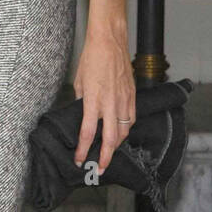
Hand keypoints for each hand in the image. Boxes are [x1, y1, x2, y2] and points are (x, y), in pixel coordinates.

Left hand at [72, 32, 135, 172]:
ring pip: (123, 132)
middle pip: (111, 140)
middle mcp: (110, 103)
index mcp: (93, 100)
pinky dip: (126, 130)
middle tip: (100, 170)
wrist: (110, 42)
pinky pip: (131, 119)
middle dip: (106, 158)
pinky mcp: (133, 96)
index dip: (84, 149)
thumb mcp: (79, 80)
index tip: (79, 160)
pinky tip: (120, 133)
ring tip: (108, 153)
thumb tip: (82, 113)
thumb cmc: (91, 58)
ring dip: (116, 145)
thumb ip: (81, 100)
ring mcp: (124, 101)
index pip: (88, 132)